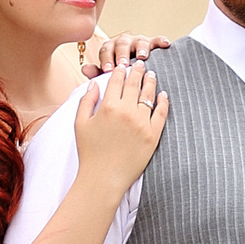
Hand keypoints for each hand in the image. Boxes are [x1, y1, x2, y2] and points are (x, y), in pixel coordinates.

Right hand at [73, 62, 168, 186]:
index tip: (124, 65)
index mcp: (108, 106)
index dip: (121, 70)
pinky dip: (164, 102)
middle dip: (138, 71)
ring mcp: (142, 123)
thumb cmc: (89, 152)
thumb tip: (95, 83)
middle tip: (141, 64)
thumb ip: (86, 100)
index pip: (117, 80)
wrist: (103, 179)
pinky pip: (162, 113)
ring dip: (151, 82)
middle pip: (135, 84)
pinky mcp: (153, 135)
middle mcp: (126, 111)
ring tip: (152, 75)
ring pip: (149, 95)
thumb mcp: (80, 124)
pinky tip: (163, 95)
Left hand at [78, 32, 170, 76]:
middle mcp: (123, 43)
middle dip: (122, 54)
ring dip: (141, 48)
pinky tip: (166, 44)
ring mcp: (138, 42)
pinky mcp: (152, 44)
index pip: (106, 50)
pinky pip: (156, 41)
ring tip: (142, 57)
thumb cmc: (118, 77)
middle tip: (124, 64)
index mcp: (110, 49)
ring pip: (139, 41)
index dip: (106, 59)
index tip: (108, 70)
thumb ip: (97, 73)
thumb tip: (85, 69)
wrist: (134, 74)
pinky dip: (160, 41)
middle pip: (121, 44)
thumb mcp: (107, 76)